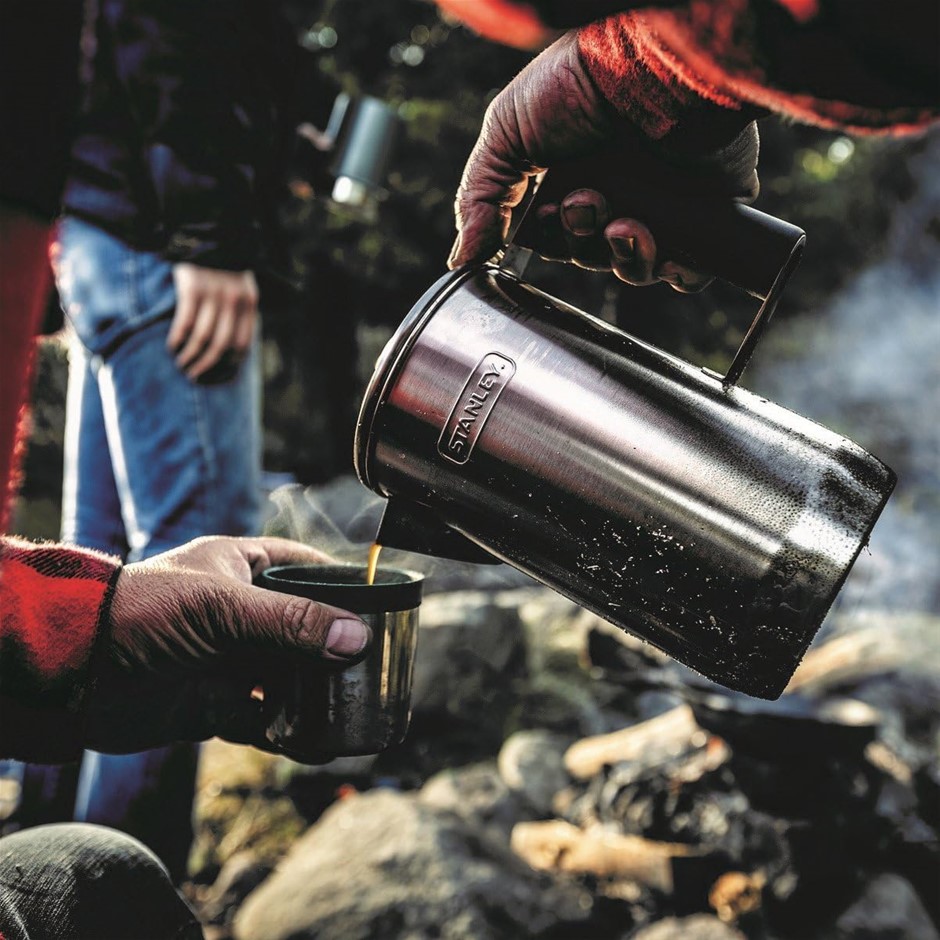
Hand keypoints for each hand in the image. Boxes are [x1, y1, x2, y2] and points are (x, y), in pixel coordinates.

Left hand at [83, 537, 370, 757]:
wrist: (72, 674)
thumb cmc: (140, 614)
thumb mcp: (222, 608)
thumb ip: (290, 623)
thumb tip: (356, 638)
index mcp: (241, 567)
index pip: (306, 567)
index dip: (343, 584)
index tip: (379, 606)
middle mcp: (239, 612)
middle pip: (304, 628)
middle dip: (336, 650)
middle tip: (375, 668)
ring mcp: (230, 659)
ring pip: (289, 677)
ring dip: (317, 695)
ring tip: (354, 712)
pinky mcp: (215, 702)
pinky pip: (264, 719)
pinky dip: (289, 733)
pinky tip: (315, 744)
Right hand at [167, 264, 258, 379]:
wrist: (205, 231)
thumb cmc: (221, 266)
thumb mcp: (240, 287)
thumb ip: (239, 312)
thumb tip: (232, 350)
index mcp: (249, 303)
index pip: (243, 344)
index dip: (229, 364)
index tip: (216, 374)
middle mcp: (234, 300)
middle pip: (221, 346)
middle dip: (207, 366)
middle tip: (194, 375)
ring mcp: (213, 293)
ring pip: (202, 338)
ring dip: (190, 356)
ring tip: (181, 364)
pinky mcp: (192, 287)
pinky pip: (185, 322)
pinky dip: (177, 339)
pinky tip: (171, 346)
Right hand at [448, 31, 758, 289]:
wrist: (653, 65)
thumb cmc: (577, 83)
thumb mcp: (505, 132)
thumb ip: (479, 198)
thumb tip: (460, 260)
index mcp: (568, 178)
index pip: (549, 240)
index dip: (547, 239)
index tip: (546, 216)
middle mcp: (614, 193)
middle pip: (588, 257)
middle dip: (583, 242)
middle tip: (589, 205)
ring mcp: (659, 206)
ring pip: (632, 269)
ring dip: (625, 258)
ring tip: (629, 222)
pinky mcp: (701, 216)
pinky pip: (688, 272)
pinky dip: (677, 272)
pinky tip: (666, 247)